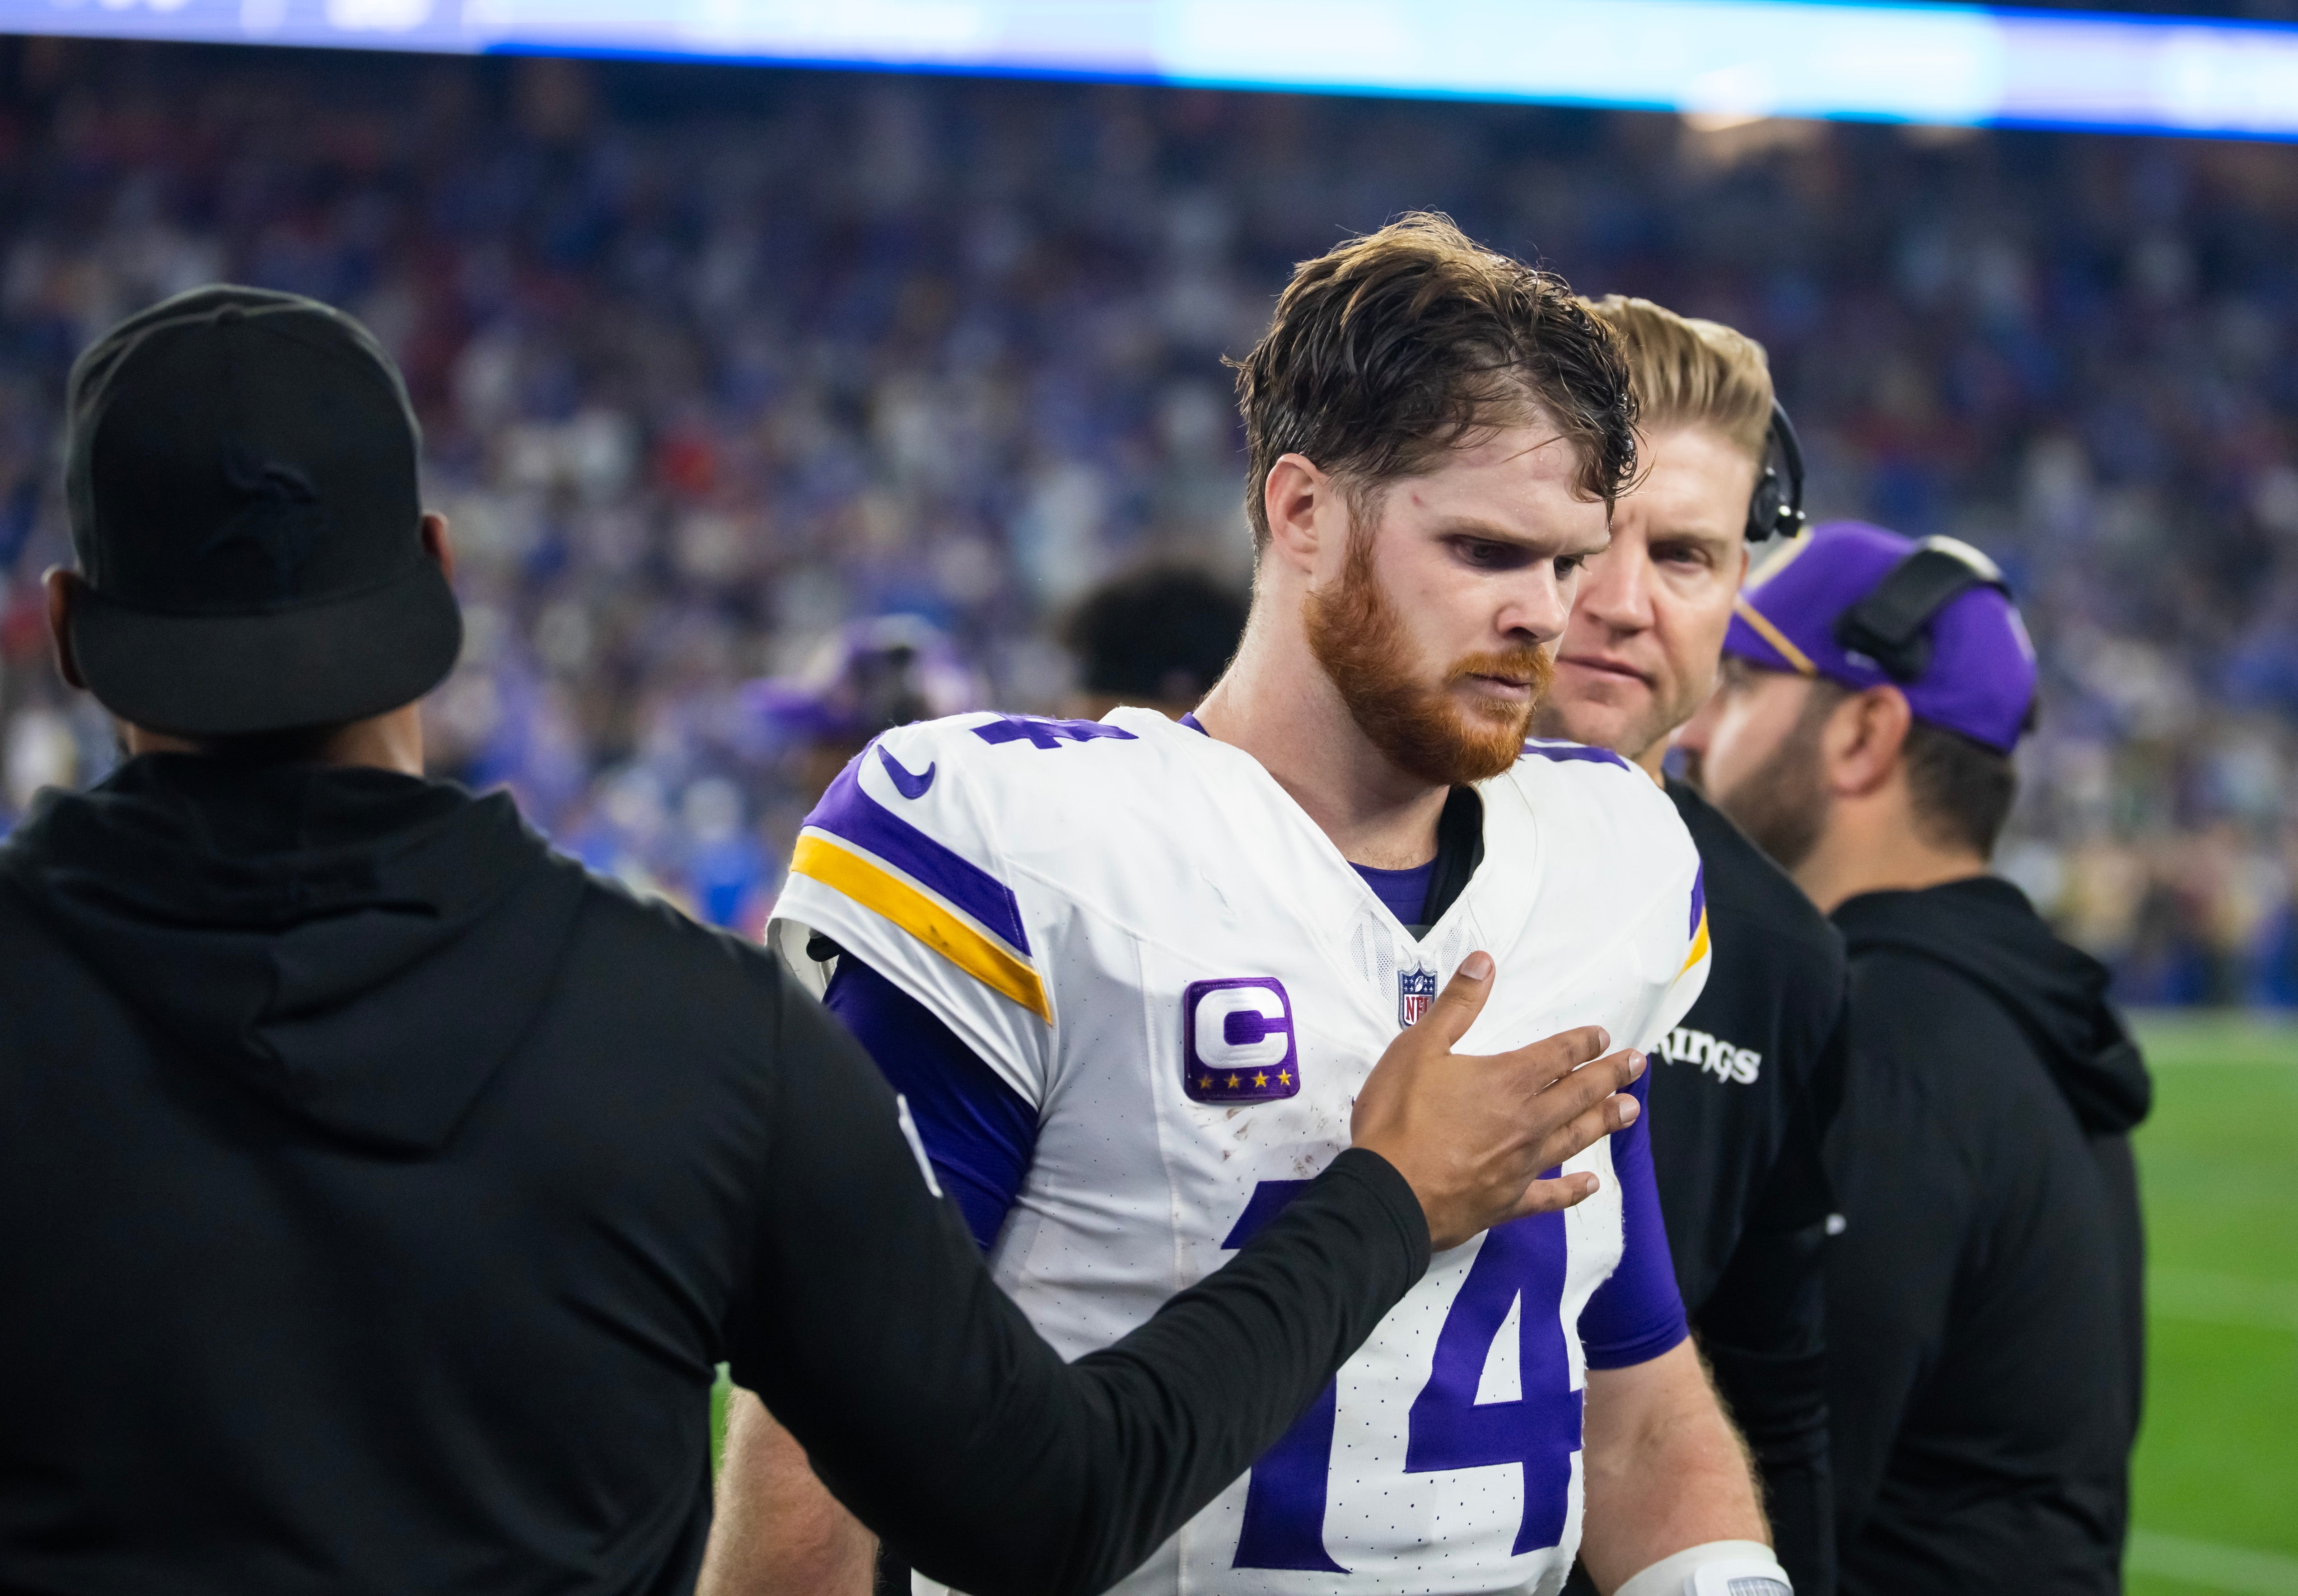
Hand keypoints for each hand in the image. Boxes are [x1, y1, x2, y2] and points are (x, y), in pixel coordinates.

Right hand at [1349, 950, 1645, 1250]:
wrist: (1387, 1194)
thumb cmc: (1398, 1119)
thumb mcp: (1418, 1048)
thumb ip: (1456, 1005)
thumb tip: (1484, 963)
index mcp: (1507, 1081)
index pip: (1557, 1055)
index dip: (1582, 1043)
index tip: (1603, 1035)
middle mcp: (1525, 1122)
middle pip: (1579, 1094)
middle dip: (1610, 1076)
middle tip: (1638, 1065)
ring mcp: (1521, 1165)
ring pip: (1575, 1139)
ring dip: (1604, 1122)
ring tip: (1630, 1110)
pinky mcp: (1508, 1202)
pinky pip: (1549, 1197)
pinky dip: (1572, 1191)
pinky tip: (1591, 1187)